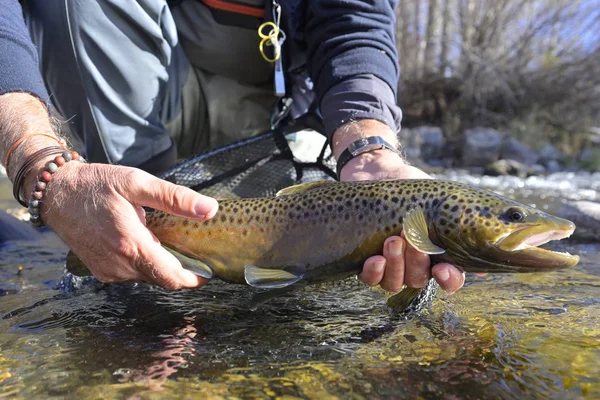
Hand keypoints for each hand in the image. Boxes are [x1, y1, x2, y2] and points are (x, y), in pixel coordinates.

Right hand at [36, 161, 218, 288]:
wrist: (56, 193)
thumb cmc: (96, 184)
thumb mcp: (138, 183)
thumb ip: (175, 198)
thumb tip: (210, 210)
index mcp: (131, 245)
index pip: (171, 277)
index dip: (194, 279)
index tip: (209, 272)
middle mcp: (119, 264)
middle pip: (162, 278)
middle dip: (181, 270)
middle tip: (195, 253)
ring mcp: (108, 271)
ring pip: (147, 277)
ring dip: (161, 265)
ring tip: (169, 242)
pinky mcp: (100, 271)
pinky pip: (132, 274)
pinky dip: (144, 264)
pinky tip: (147, 243)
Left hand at [332, 120, 464, 294]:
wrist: (379, 173)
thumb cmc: (414, 188)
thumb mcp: (441, 199)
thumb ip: (464, 216)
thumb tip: (507, 233)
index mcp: (439, 254)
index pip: (450, 280)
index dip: (448, 281)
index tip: (442, 269)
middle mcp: (415, 266)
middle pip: (419, 280)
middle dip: (416, 262)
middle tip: (411, 237)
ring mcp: (390, 265)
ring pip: (395, 282)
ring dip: (395, 265)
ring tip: (393, 240)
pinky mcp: (366, 260)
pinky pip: (371, 279)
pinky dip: (374, 272)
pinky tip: (375, 259)